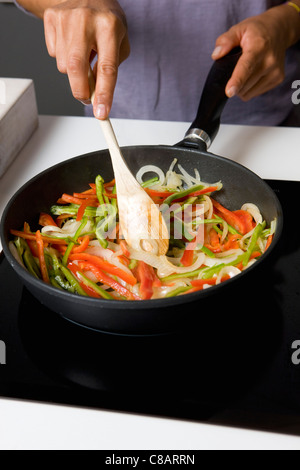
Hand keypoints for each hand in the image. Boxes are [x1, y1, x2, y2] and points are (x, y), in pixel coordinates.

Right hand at [43, 0, 129, 118]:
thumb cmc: (106, 21)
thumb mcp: (119, 42)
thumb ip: (109, 68)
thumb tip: (94, 93)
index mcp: (109, 26)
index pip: (107, 68)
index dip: (103, 94)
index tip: (101, 113)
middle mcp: (85, 20)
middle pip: (77, 68)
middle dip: (80, 91)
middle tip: (86, 99)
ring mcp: (65, 18)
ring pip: (63, 65)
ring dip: (73, 71)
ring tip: (83, 54)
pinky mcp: (51, 19)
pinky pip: (53, 54)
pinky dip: (63, 57)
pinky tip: (72, 43)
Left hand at [211, 5, 299, 100]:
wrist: (279, 30)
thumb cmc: (255, 31)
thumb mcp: (239, 28)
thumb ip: (226, 40)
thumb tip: (216, 55)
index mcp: (259, 47)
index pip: (246, 67)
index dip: (237, 81)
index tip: (229, 92)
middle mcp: (270, 61)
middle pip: (244, 85)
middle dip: (234, 82)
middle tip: (236, 68)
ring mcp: (275, 71)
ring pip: (248, 92)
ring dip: (241, 87)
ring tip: (246, 70)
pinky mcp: (278, 79)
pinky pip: (255, 93)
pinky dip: (249, 88)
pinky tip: (253, 74)